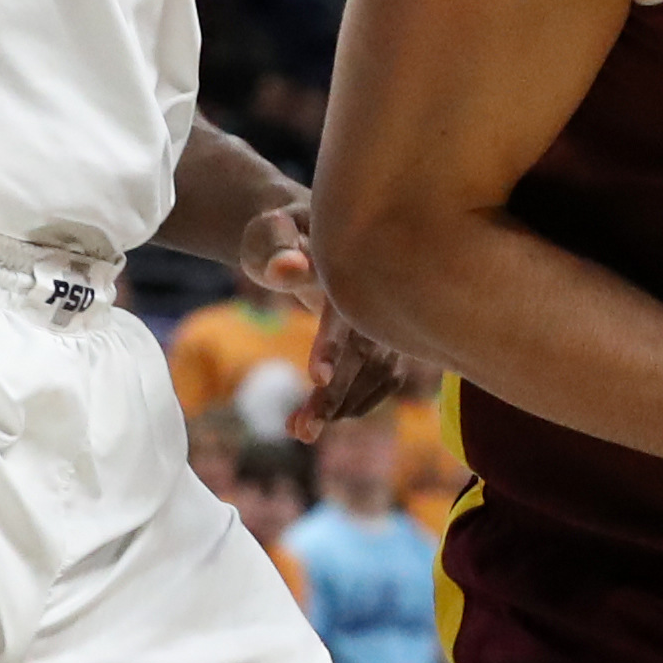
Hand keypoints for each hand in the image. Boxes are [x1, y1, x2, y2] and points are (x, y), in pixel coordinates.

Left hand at [240, 196, 418, 431]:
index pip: (343, 310)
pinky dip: (352, 405)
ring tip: (298, 430)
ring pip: (375, 375)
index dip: (332, 344)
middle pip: (366, 353)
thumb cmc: (282, 235)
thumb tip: (287, 269)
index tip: (316, 378)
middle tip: (302, 430)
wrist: (309, 236)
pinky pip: (381, 382)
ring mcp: (391, 322)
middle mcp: (379, 297)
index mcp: (349, 267)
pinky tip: (315, 418)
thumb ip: (275, 247)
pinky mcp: (392, 343)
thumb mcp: (270, 232)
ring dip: (341, 408)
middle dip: (335, 396)